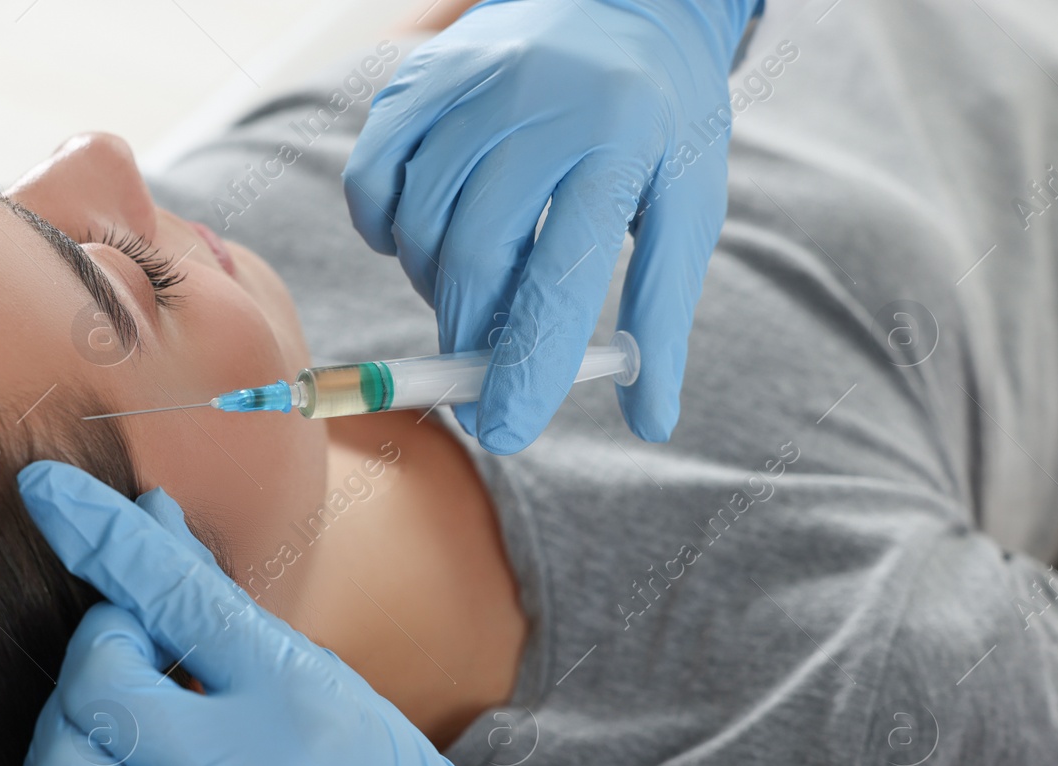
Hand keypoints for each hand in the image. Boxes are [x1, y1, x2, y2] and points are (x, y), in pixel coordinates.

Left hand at [16, 460, 559, 765]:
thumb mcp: (319, 678)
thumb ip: (221, 607)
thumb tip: (150, 519)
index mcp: (293, 696)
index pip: (175, 595)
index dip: (100, 533)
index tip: (42, 487)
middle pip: (101, 682)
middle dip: (98, 643)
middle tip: (132, 641)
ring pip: (63, 763)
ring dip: (67, 718)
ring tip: (115, 709)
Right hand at [344, 0, 762, 449]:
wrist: (624, 0)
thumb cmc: (659, 123)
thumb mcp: (685, 206)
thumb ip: (660, 312)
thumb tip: (650, 419)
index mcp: (620, 140)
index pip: (559, 276)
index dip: (527, 364)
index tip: (504, 430)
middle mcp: (538, 104)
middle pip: (474, 257)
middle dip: (472, 337)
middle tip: (484, 371)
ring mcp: (468, 84)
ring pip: (420, 226)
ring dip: (438, 288)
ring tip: (480, 288)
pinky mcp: (418, 79)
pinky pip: (371, 183)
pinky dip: (388, 231)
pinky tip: (431, 237)